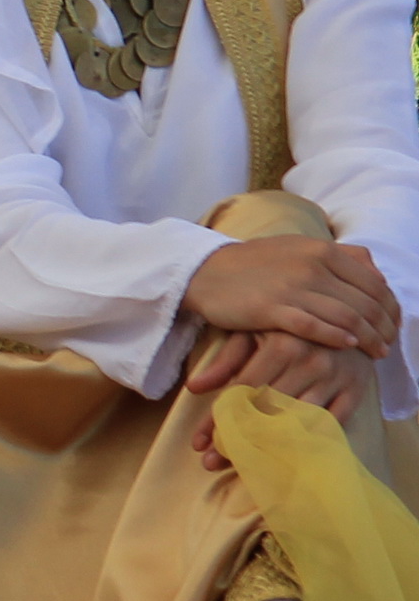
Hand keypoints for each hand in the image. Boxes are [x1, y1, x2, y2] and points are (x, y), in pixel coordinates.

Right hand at [183, 236, 399, 355]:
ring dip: (368, 338)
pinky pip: (314, 326)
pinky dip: (337, 337)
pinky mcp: (271, 309)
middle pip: (365, 303)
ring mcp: (291, 287)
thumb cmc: (256, 264)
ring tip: (376, 352)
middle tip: (388, 345)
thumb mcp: (300, 248)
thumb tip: (377, 273)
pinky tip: (348, 346)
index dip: (391, 308)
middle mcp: (311, 265)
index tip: (394, 326)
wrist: (206, 272)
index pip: (374, 283)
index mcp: (322, 249)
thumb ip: (341, 255)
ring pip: (346, 317)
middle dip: (384, 328)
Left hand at [187, 330, 379, 469]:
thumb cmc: (288, 327)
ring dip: (269, 448)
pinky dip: (309, 443)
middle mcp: (310, 363)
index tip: (198, 443)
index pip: (241, 391)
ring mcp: (335, 379)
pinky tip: (287, 459)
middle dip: (237, 439)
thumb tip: (193, 388)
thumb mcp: (255, 333)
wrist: (346, 316)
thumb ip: (226, 360)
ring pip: (298, 422)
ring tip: (243, 467)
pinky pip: (331, 425)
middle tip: (211, 461)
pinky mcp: (356, 391)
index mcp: (282, 346)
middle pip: (267, 411)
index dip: (217, 418)